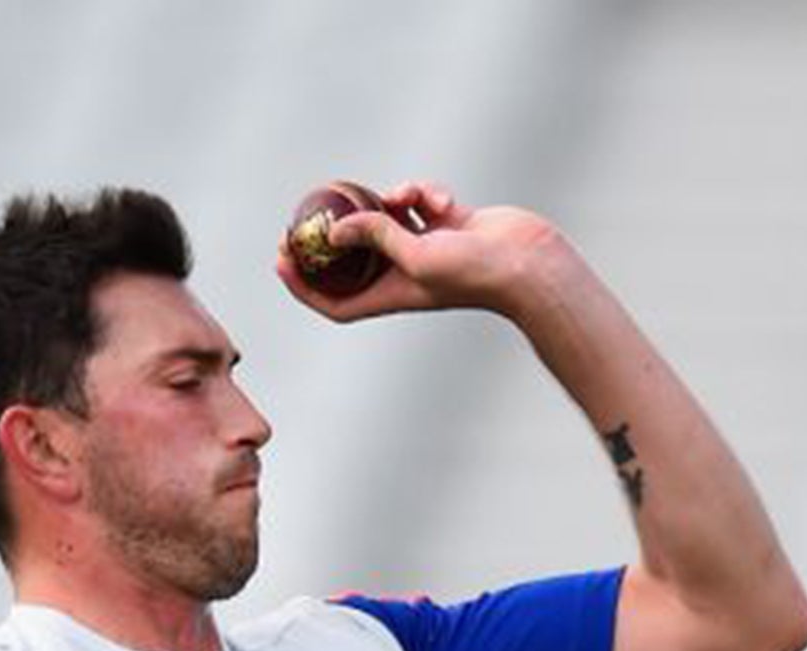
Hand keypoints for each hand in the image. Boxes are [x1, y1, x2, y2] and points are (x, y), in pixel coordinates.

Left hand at [274, 180, 566, 322]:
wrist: (526, 261)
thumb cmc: (473, 270)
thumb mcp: (417, 254)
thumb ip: (376, 235)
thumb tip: (337, 227)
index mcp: (392, 295)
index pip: (336, 301)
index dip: (305, 288)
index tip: (280, 263)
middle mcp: (405, 275)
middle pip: (354, 261)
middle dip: (330, 238)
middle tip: (304, 217)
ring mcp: (427, 248)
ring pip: (387, 220)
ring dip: (388, 202)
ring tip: (400, 197)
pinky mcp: (447, 225)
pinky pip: (420, 202)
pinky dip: (424, 192)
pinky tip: (441, 197)